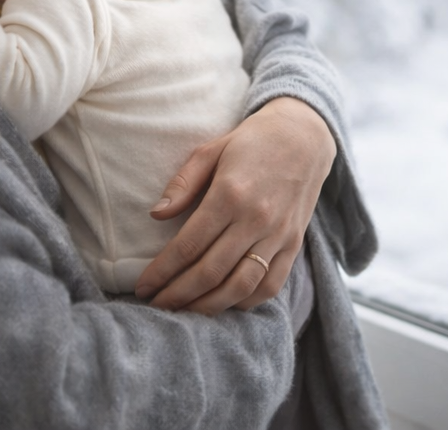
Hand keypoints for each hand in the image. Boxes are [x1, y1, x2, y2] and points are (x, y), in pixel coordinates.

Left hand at [134, 97, 334, 314]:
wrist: (305, 136)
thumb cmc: (251, 142)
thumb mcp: (211, 150)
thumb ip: (183, 183)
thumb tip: (156, 214)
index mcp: (229, 194)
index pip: (188, 245)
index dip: (162, 271)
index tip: (143, 286)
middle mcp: (255, 219)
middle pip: (211, 272)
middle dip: (178, 295)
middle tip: (156, 305)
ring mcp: (278, 235)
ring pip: (240, 286)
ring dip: (209, 306)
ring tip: (185, 311)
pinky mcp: (294, 245)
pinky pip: (270, 286)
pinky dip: (245, 302)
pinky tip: (223, 303)